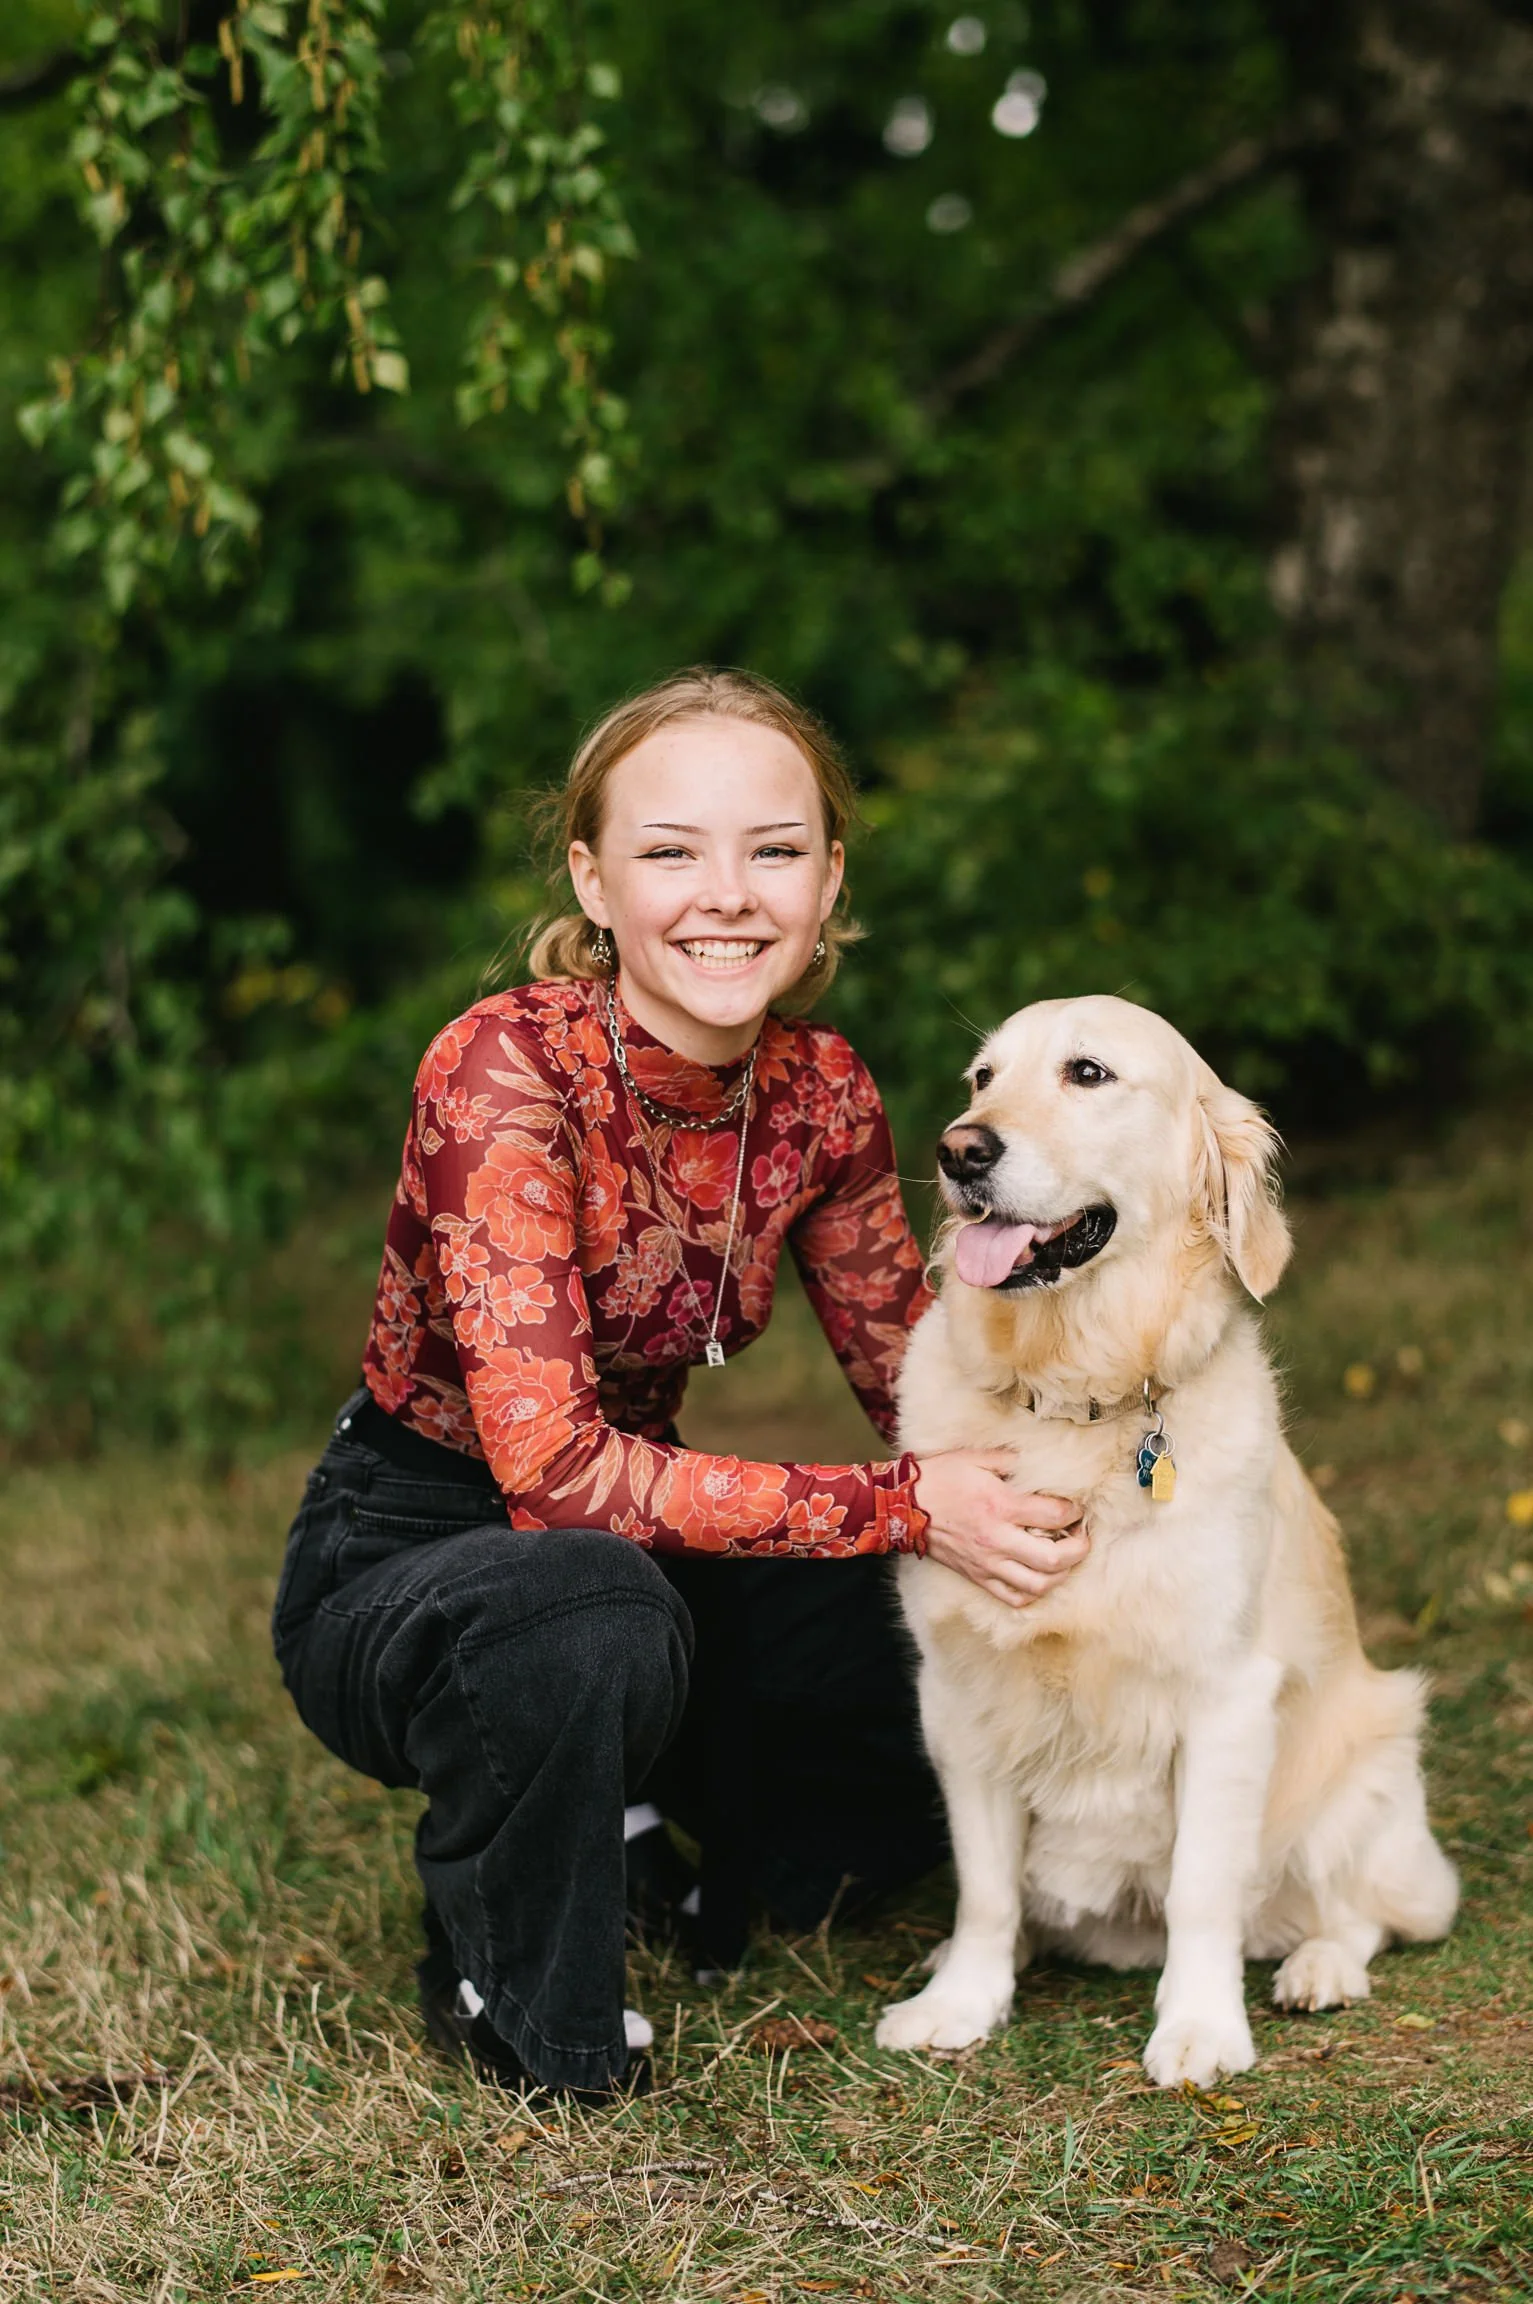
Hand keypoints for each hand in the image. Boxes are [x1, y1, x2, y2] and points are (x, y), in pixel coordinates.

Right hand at [913, 1450, 1086, 1608]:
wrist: (902, 1505)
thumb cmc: (940, 1477)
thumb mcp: (977, 1457)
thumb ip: (1013, 1460)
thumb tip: (1041, 1463)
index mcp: (1000, 1505)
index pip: (1054, 1515)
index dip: (1074, 1512)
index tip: (1076, 1507)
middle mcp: (997, 1539)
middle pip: (1054, 1559)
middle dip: (1079, 1549)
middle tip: (1081, 1537)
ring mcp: (987, 1563)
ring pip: (1038, 1585)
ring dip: (1061, 1574)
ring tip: (1063, 1558)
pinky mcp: (978, 1577)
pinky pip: (1013, 1597)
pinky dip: (1034, 1592)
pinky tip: (1038, 1576)